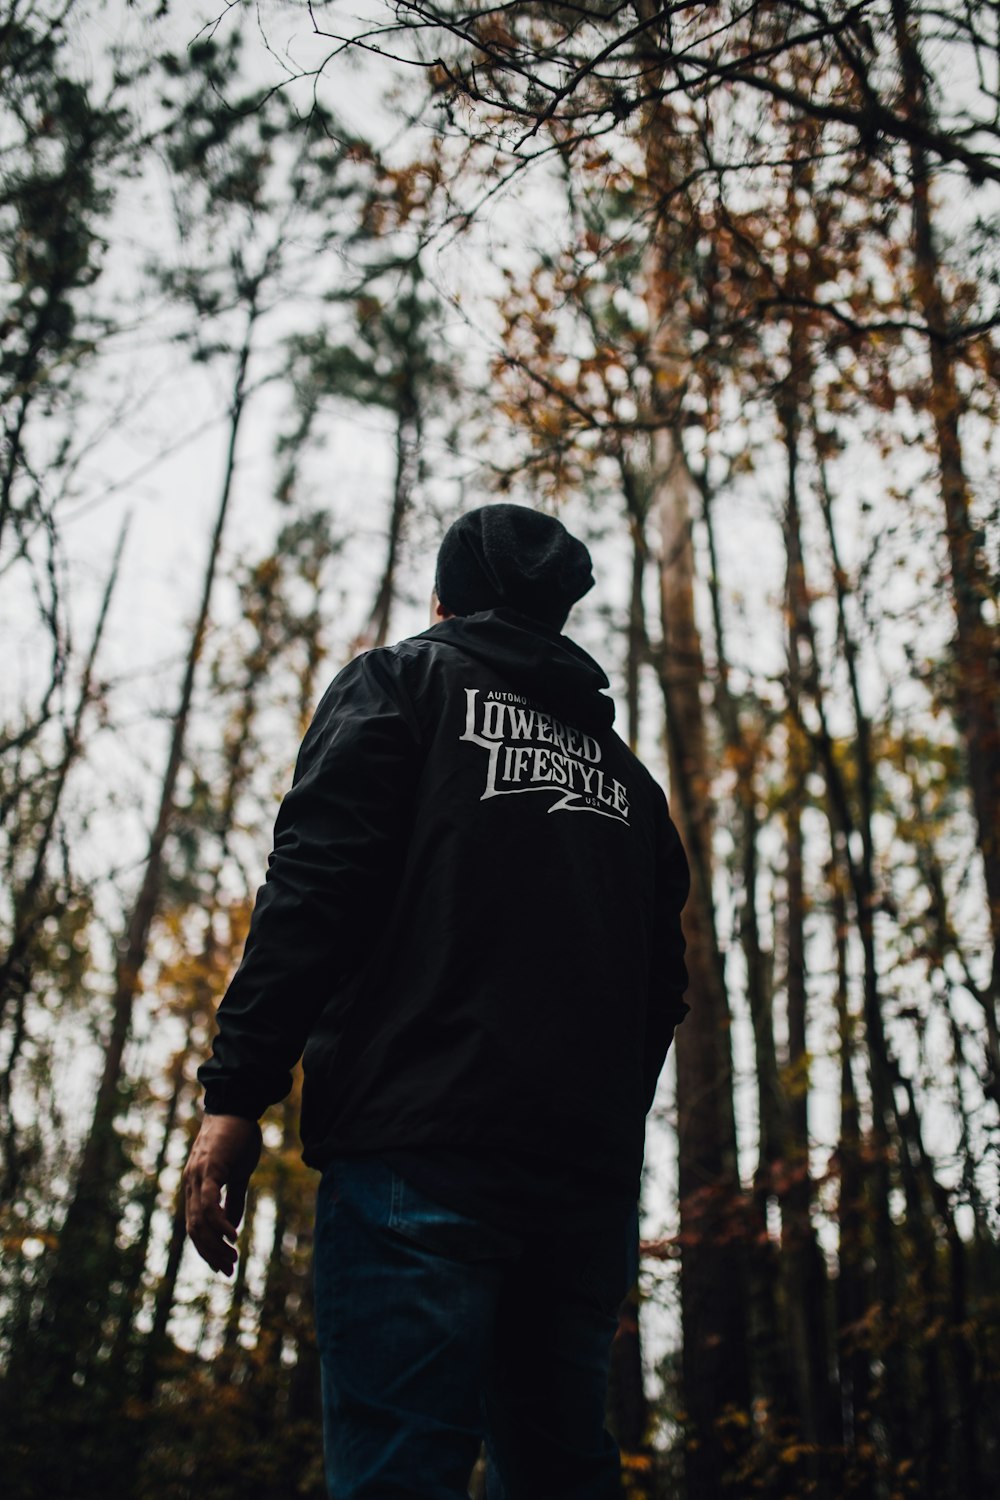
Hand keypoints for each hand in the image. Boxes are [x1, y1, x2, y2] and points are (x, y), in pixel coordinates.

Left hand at [184, 1113, 261, 1275]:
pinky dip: (219, 1223)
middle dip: (210, 1254)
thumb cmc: (238, 1137)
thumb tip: (232, 1226)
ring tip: (231, 1258)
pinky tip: (232, 1236)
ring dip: (215, 1244)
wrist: (237, 1106)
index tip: (222, 1266)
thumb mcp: (237, 1174)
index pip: (196, 1226)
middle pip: (195, 1230)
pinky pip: (209, 1203)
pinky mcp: (208, 1170)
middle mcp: (190, 1184)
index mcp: (195, 1186)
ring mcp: (197, 1177)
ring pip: (199, 1221)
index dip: (207, 1249)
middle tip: (228, 1270)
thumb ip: (233, 1199)